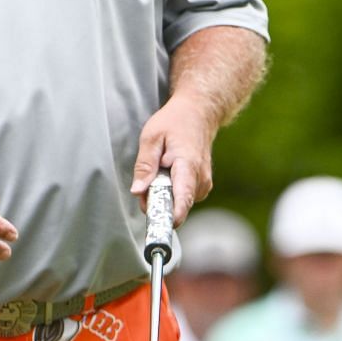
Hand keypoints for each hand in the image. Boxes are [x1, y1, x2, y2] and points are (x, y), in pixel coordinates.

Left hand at [130, 97, 218, 225]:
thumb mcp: (151, 137)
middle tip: (145, 184)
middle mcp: (200, 178)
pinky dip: (171, 191)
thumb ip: (144, 166)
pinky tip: (167, 173)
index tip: (161, 227)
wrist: (199, 113)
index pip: (182, 197)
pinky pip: (182, 198)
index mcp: (188, 165)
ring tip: (159, 169)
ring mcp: (204, 184)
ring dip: (163, 195)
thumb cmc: (174, 122)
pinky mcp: (202, 186)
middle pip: (176, 205)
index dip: (171, 216)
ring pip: (178, 202)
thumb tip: (137, 192)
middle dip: (156, 201)